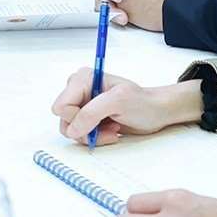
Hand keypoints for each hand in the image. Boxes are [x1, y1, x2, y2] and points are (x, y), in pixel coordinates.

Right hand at [50, 68, 200, 144]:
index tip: (98, 118)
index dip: (77, 118)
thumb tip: (72, 129)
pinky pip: (80, 134)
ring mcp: (83, 105)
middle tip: (107, 125)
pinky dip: (95, 137)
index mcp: (82, 79)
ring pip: (71, 130)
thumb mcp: (118, 101)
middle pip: (65, 120)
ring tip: (111, 128)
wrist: (155, 112)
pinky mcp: (88, 118)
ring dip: (92, 134)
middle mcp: (78, 91)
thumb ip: (91, 113)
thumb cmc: (141, 102)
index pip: (62, 106)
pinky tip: (111, 130)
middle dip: (85, 128)